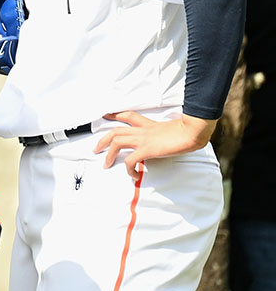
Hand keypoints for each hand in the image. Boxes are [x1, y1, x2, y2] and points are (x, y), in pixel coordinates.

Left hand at [92, 111, 215, 180]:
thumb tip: (170, 141)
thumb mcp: (174, 130)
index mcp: (149, 125)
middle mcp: (143, 130)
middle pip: (116, 130)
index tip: (106, 116)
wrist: (193, 130)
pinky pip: (131, 160)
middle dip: (103, 139)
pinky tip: (132, 175)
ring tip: (106, 164)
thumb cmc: (189, 130)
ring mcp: (144, 139)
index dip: (115, 115)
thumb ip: (166, 134)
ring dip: (109, 154)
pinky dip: (128, 168)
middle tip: (96, 148)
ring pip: (117, 142)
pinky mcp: (147, 149)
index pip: (128, 116)